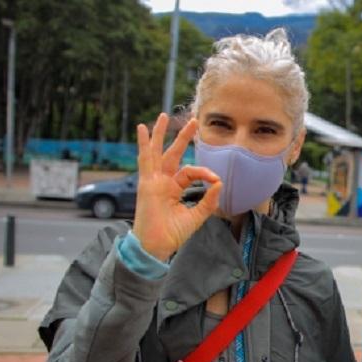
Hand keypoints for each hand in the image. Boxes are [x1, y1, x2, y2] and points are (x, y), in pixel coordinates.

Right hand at [132, 113, 221, 261]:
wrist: (157, 246)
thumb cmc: (173, 234)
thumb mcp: (197, 216)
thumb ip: (208, 200)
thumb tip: (219, 183)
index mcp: (173, 188)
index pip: (190, 171)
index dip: (205, 173)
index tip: (216, 179)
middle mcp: (162, 181)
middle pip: (173, 153)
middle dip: (183, 137)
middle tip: (194, 121)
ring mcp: (153, 181)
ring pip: (157, 152)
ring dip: (161, 133)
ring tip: (165, 116)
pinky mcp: (146, 183)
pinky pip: (144, 159)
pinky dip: (143, 143)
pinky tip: (141, 128)